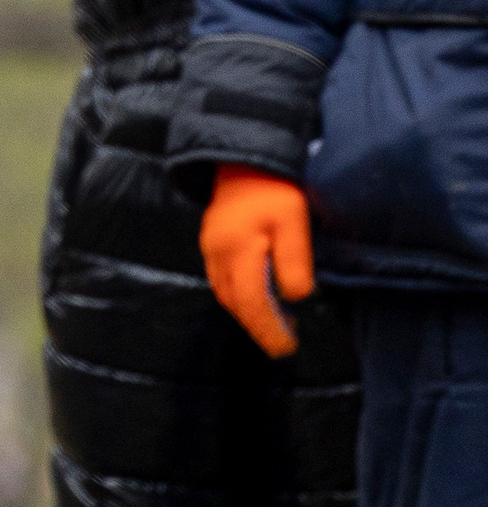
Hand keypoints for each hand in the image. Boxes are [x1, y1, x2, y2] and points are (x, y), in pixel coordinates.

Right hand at [200, 166, 313, 357]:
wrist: (242, 158)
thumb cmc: (274, 187)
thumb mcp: (294, 220)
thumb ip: (294, 260)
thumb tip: (296, 297)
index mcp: (237, 250)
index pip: (252, 302)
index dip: (268, 328)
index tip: (286, 347)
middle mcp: (217, 255)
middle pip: (235, 303)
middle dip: (258, 327)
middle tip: (282, 344)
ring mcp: (211, 250)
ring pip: (226, 294)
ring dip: (249, 314)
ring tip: (275, 325)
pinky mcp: (212, 244)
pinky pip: (223, 281)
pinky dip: (240, 297)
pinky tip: (258, 298)